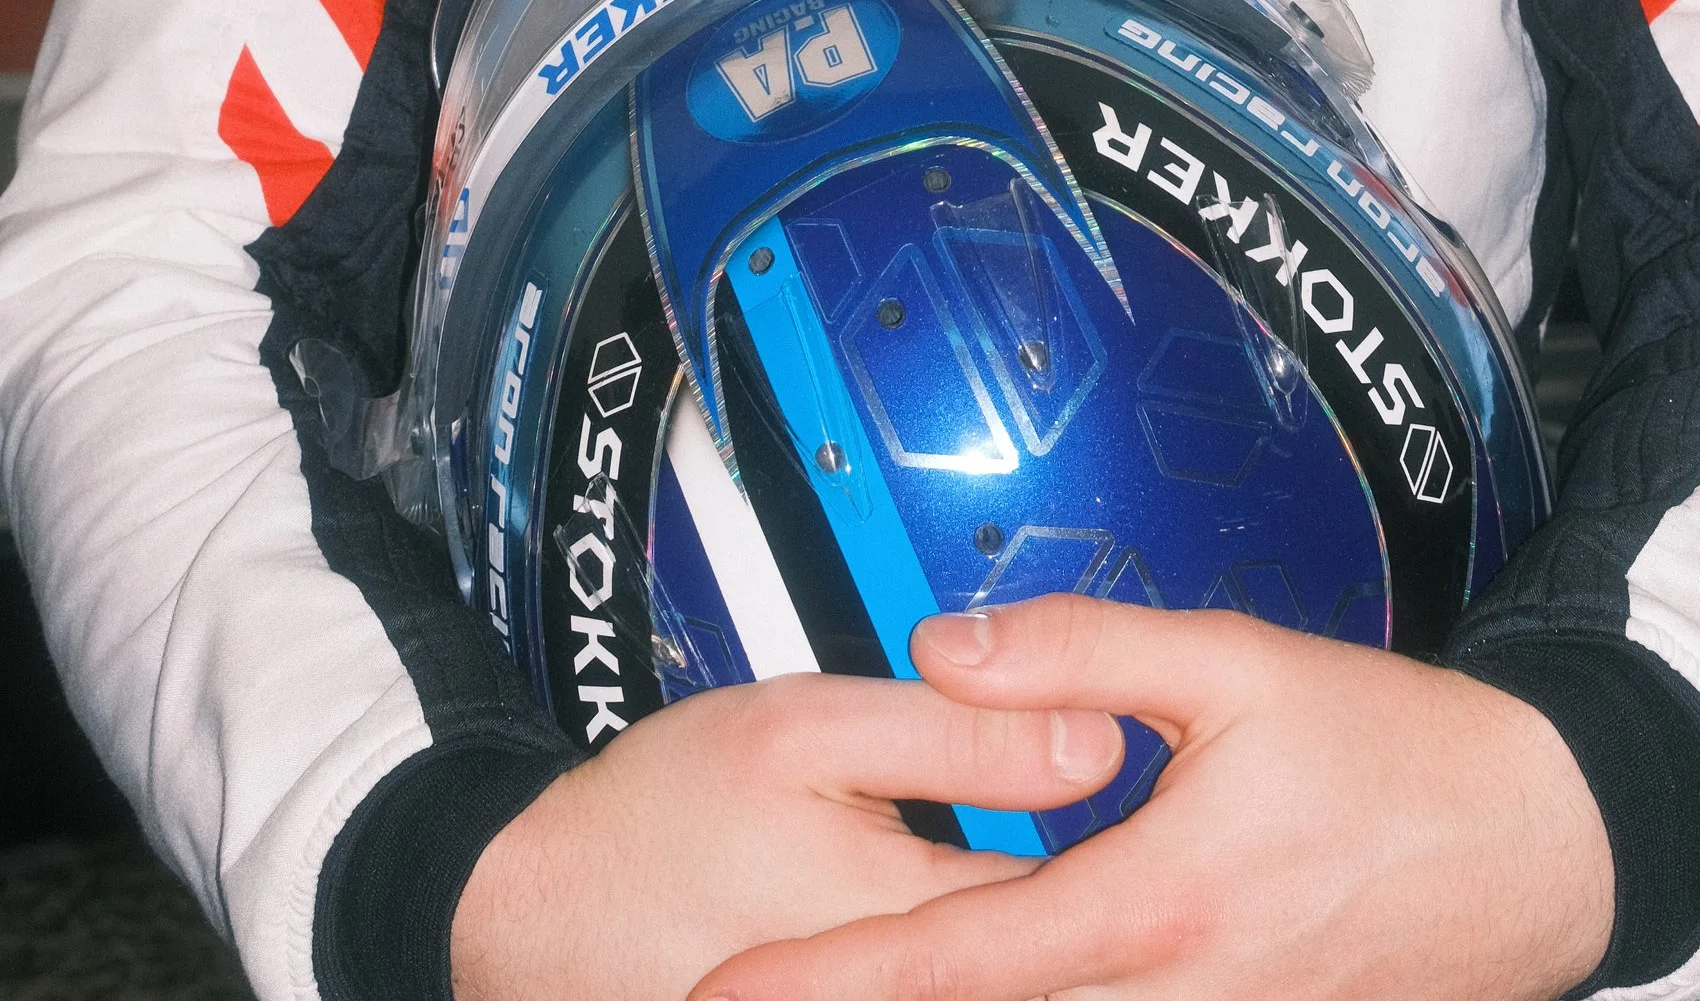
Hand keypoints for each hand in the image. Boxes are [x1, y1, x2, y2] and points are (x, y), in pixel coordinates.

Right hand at [451, 671, 1122, 1000]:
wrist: (530, 911)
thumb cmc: (658, 814)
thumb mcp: (809, 725)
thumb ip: (959, 733)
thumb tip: (1097, 736)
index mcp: (909, 918)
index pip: (1069, 906)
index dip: (1128, 854)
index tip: (1169, 807)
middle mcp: (892, 999)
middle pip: (1039, 968)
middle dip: (1093, 928)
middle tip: (1132, 875)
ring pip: (994, 990)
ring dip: (1036, 956)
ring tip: (1080, 922)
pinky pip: (929, 999)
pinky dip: (966, 968)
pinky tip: (985, 943)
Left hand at [684, 597, 1614, 1000]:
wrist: (1541, 845)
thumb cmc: (1394, 751)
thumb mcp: (1236, 664)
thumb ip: (1082, 651)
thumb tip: (941, 638)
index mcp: (1154, 906)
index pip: (954, 958)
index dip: (830, 983)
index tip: (727, 989)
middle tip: (755, 985)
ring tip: (863, 975)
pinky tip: (1017, 968)